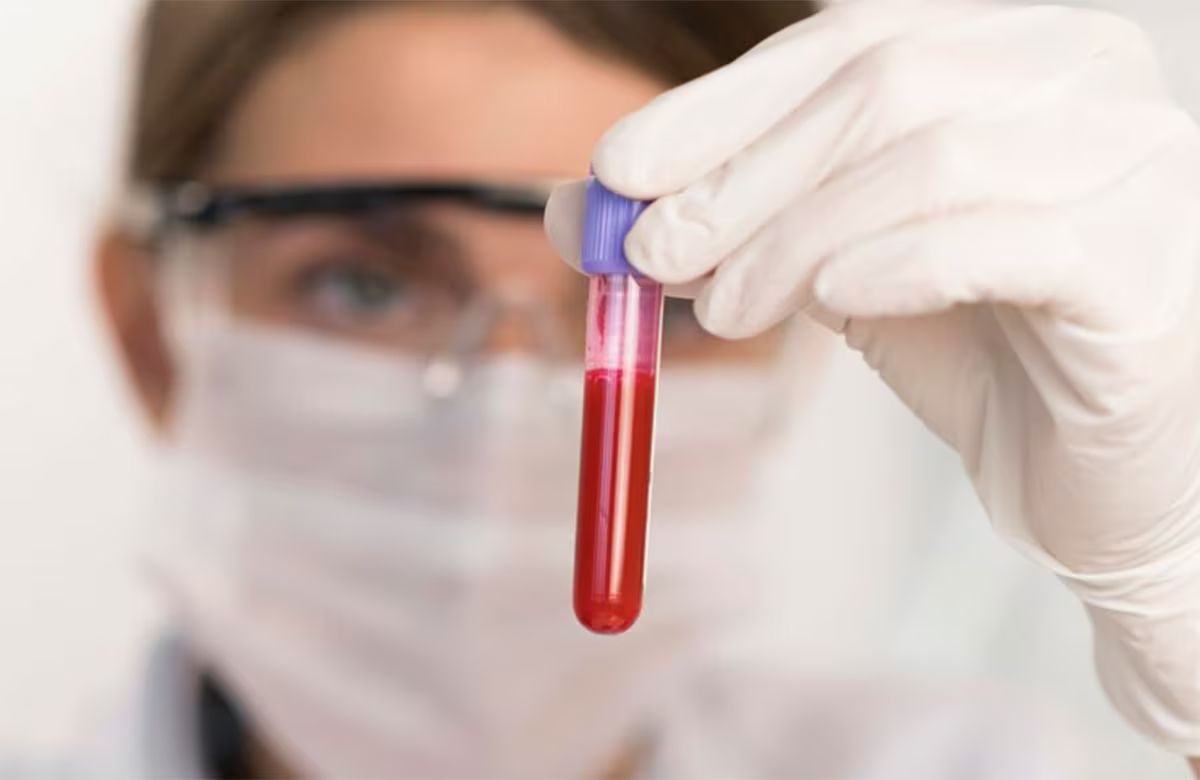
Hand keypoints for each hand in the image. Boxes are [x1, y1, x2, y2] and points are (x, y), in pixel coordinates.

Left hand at [546, 0, 1199, 755]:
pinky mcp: (1145, 265)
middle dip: (741, 172)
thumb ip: (730, 225)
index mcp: (1013, 55)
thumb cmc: (983, 353)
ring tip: (723, 310)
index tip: (620, 172)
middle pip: (879, 82)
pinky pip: (1000, 238)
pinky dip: (889, 262)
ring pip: (926, 155)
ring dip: (794, 232)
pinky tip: (827, 301)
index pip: (847, 39)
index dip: (721, 102)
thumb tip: (588, 211)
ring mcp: (1134, 164)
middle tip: (652, 253)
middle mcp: (1086, 81)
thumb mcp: (836, 269)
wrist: (1103, 475)